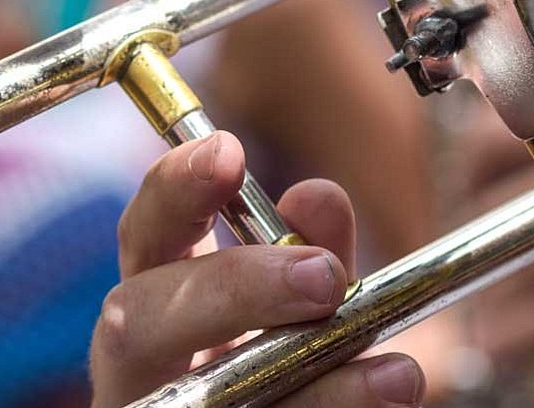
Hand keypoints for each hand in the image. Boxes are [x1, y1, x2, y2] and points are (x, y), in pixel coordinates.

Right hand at [89, 131, 425, 406]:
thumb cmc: (289, 367)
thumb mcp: (307, 304)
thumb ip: (312, 253)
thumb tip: (317, 195)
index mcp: (160, 302)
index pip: (145, 233)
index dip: (175, 189)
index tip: (230, 150)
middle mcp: (139, 367)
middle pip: (135, 318)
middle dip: (235, 288)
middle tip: (325, 278)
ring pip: (205, 401)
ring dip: (314, 385)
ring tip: (397, 374)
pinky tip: (388, 399)